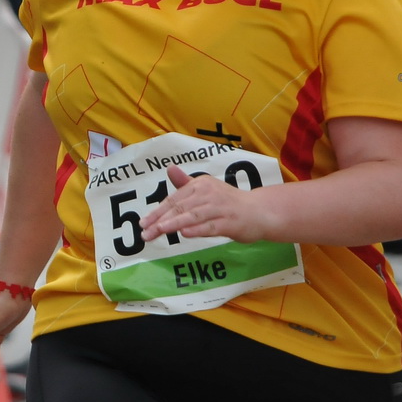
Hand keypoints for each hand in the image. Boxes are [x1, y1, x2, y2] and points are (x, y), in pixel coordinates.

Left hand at [140, 164, 270, 242]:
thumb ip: (185, 183)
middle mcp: (209, 193)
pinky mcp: (229, 223)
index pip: (174, 199)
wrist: (259, 211)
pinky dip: (197, 229)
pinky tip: (184, 233)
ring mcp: (220, 208)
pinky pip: (210, 226)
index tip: (142, 223)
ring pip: (193, 216)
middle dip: (160, 221)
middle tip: (145, 233)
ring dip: (174, 224)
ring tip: (158, 231)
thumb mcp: (206, 190)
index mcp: (201, 184)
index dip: (157, 211)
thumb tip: (169, 168)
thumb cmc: (228, 203)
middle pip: (180, 208)